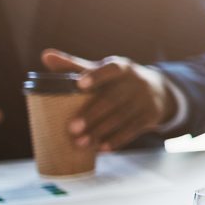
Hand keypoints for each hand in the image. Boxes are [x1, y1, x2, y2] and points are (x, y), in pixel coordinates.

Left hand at [42, 49, 173, 151]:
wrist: (158, 90)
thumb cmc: (119, 81)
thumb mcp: (103, 71)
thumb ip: (76, 66)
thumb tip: (46, 56)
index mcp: (122, 67)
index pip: (110, 69)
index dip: (96, 76)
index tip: (79, 84)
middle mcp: (136, 81)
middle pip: (113, 98)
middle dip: (92, 114)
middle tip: (71, 128)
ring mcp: (145, 99)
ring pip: (122, 117)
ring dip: (100, 131)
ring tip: (80, 143)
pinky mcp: (151, 115)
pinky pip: (133, 130)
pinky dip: (116, 140)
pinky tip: (101, 148)